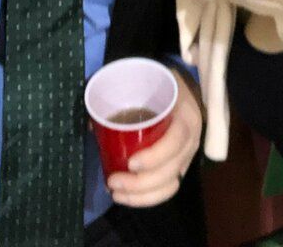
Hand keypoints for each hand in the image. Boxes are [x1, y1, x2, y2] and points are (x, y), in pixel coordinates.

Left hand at [106, 69, 202, 206]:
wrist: (183, 88)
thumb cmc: (160, 87)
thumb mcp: (146, 84)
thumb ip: (122, 98)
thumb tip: (91, 125)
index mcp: (184, 116)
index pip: (176, 140)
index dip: (155, 156)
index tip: (130, 163)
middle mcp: (191, 140)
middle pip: (171, 170)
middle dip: (141, 183)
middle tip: (113, 181)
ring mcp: (187, 155)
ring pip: (170, 184)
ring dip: (142, 195)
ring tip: (116, 194)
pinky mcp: (181, 166)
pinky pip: (169, 188)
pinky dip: (148, 198)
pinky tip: (128, 198)